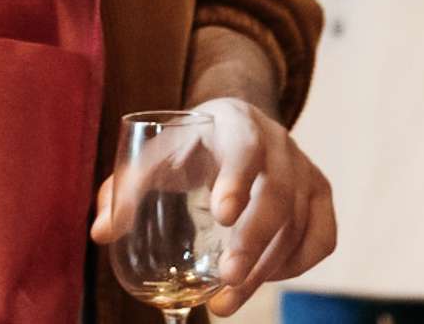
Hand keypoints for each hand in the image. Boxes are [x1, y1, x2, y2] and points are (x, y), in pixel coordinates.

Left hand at [89, 97, 336, 315]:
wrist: (236, 123)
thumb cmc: (188, 144)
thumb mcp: (154, 154)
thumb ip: (124, 189)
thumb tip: (100, 233)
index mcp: (236, 123)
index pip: (245, 148)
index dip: (238, 180)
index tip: (221, 215)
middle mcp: (280, 143)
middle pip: (280, 194)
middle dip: (254, 241)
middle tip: (226, 280)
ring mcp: (306, 169)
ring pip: (300, 224)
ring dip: (267, 269)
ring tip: (227, 301)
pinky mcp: (321, 195)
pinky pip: (323, 238)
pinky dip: (297, 265)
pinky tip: (264, 279)